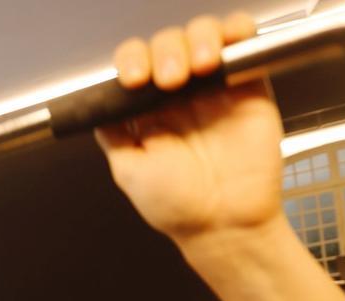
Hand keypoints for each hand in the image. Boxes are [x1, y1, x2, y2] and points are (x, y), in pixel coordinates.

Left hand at [96, 13, 284, 241]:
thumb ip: (112, 134)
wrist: (224, 224)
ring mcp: (215, 87)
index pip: (136, 63)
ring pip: (203, 35)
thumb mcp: (128, 170)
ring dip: (197, 40)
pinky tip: (224, 50)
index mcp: (149, 109)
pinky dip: (236, 31)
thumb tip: (94, 106)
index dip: (132, 60)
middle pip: (168, 43)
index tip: (132, 79)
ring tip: (199, 68)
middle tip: (168, 81)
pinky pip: (243, 43)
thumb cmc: (177, 206)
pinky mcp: (249, 87)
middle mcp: (181, 93)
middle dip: (164, 52)